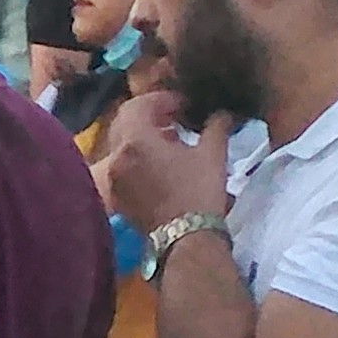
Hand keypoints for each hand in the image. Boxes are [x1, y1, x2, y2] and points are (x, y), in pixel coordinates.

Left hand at [91, 86, 227, 232]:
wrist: (186, 237)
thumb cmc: (199, 191)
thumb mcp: (212, 154)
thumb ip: (216, 126)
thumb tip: (222, 113)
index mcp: (135, 140)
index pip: (139, 105)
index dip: (162, 99)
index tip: (183, 104)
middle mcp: (117, 156)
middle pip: (125, 123)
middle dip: (149, 115)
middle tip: (175, 117)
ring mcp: (114, 178)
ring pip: (122, 145)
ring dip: (143, 136)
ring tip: (171, 139)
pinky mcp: (118, 195)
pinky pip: (123, 165)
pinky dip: (138, 157)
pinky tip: (161, 163)